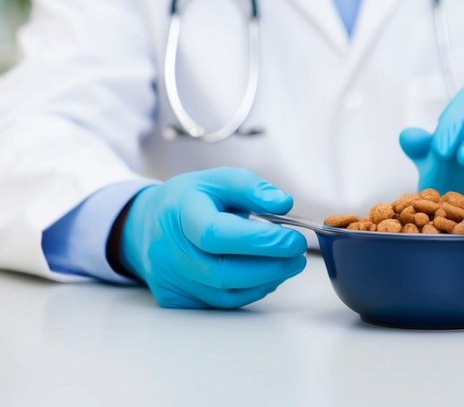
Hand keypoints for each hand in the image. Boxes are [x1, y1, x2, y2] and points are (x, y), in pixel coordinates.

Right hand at [118, 167, 307, 308]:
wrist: (146, 225)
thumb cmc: (189, 200)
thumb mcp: (218, 179)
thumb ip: (251, 188)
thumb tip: (283, 203)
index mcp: (180, 215)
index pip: (216, 234)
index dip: (259, 241)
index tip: (294, 239)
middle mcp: (170, 252)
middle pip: (222, 272)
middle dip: (270, 267)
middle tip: (298, 254)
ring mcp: (171, 280)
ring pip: (223, 294)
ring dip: (264, 281)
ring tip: (289, 263)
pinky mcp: (176, 299)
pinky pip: (218, 303)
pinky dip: (249, 291)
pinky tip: (266, 275)